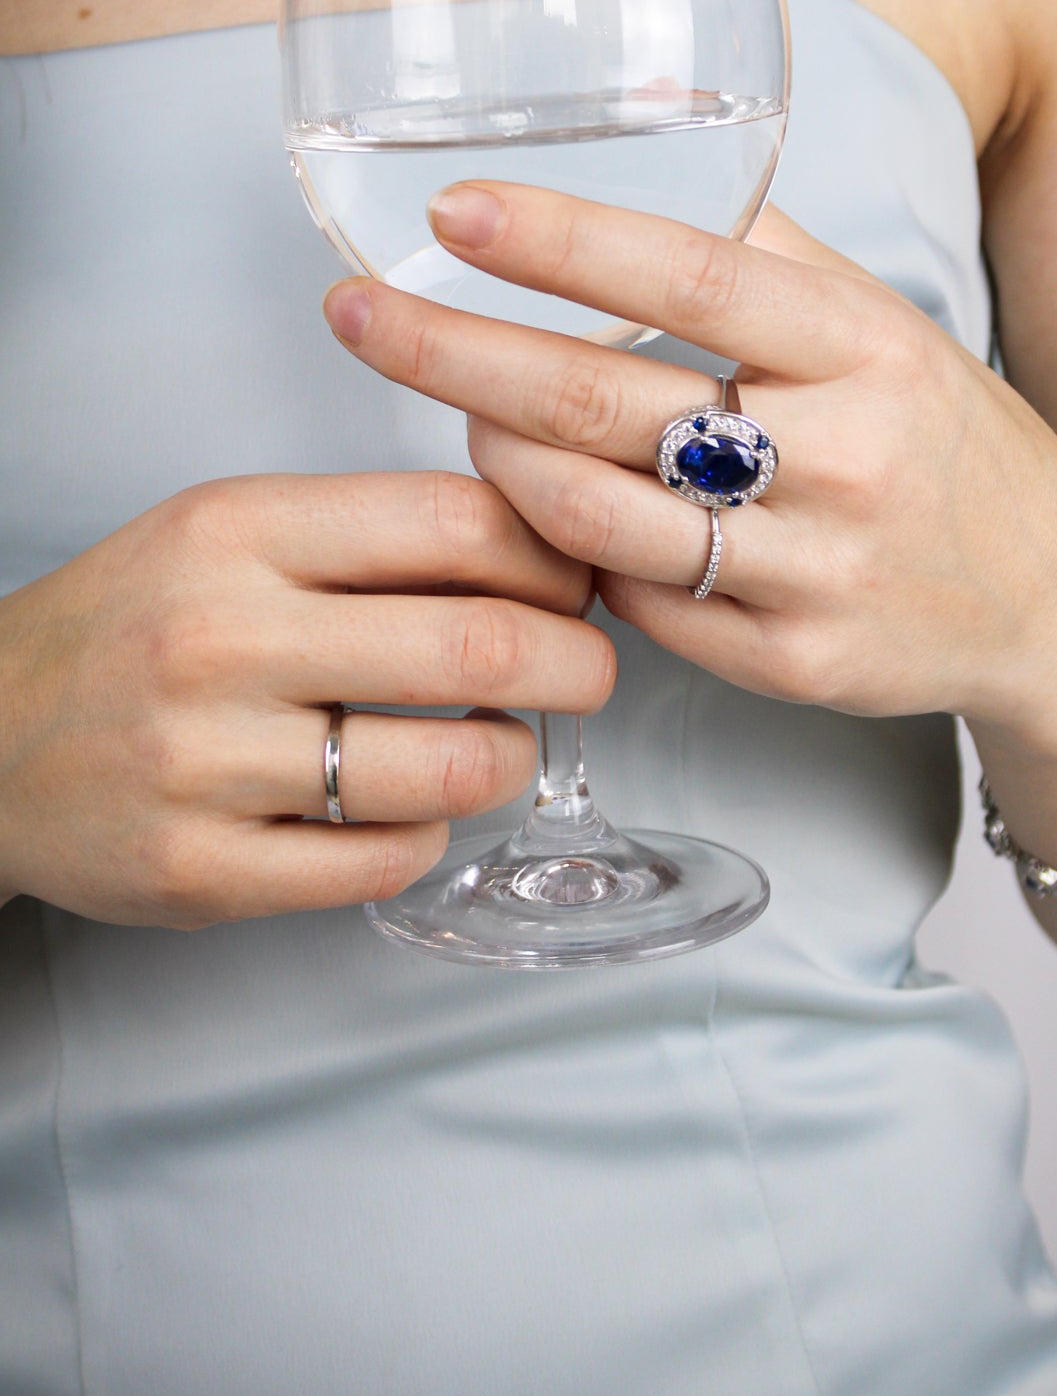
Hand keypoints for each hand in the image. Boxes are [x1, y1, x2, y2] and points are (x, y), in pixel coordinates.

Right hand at [0, 473, 612, 926]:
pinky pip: (382, 862)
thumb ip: (370, 532)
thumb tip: (540, 548)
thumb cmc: (130, 627)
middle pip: (480, 647)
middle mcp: (223, 641)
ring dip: (511, 759)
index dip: (553, 554)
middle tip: (587, 670)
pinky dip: (426, 834)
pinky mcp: (204, 872)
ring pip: (449, 770)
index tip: (577, 577)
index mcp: (240, 532)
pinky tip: (411, 806)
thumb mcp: (230, 529)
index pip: (458, 523)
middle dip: (577, 663)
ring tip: (502, 745)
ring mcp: (210, 766)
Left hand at [323, 184, 1056, 749]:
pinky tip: (559, 518)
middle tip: (361, 318)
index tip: (453, 213)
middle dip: (455, 354)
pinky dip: (576, 556)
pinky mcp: (791, 665)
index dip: (560, 241)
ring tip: (469, 415)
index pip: (690, 274)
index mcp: (863, 345)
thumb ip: (765, 240)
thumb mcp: (881, 321)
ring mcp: (814, 573)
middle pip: (604, 402)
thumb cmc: (943, 438)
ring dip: (501, 462)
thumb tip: (645, 130)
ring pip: (596, 519)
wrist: (1055, 599)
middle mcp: (842, 457)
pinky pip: (634, 608)